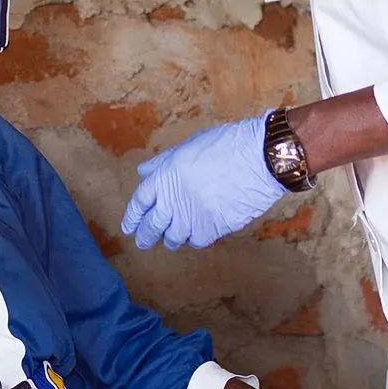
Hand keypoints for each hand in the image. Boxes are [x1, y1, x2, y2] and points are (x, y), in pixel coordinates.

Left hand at [120, 113, 284, 249]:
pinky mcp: (213, 228)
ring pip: (174, 237)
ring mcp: (193, 215)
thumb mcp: (187, 147)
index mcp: (164, 176)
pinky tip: (196, 235)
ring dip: (171, 239)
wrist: (259, 158)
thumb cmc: (225, 145)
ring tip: (170, 240)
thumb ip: (162, 163)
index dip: (132, 216)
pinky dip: (194, 239)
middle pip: (152, 225)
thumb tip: (144, 172)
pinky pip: (197, 241)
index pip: (140, 202)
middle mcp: (174, 199)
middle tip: (143, 242)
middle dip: (145, 236)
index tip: (129, 226)